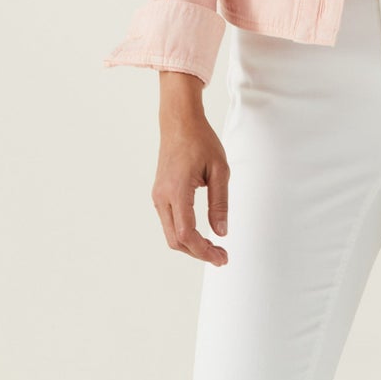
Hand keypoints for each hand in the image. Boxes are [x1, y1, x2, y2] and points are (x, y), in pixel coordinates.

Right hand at [152, 78, 229, 264]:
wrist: (179, 122)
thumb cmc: (200, 141)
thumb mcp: (219, 170)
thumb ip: (220, 203)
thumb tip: (221, 232)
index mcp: (177, 191)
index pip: (187, 234)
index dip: (204, 251)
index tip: (222, 257)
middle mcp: (162, 197)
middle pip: (176, 241)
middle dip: (199, 253)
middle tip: (222, 257)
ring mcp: (158, 196)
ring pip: (171, 235)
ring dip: (191, 246)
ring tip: (215, 248)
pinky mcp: (160, 195)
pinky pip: (170, 223)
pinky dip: (185, 235)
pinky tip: (202, 235)